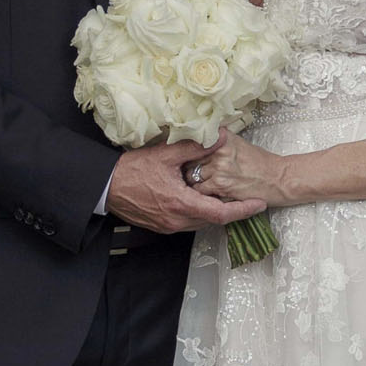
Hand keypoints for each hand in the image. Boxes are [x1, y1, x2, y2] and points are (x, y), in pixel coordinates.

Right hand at [107, 140, 263, 235]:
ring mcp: (168, 226)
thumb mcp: (166, 154)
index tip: (259, 205)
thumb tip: (219, 138)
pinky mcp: (161, 227)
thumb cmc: (133, 170)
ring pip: (200, 223)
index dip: (243, 210)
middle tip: (246, 199)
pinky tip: (199, 199)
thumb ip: (195, 147)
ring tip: (225, 197)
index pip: (221, 213)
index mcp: (182, 204)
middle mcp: (177, 220)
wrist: (106, 187)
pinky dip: (198, 213)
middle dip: (231, 210)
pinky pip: (187, 223)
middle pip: (213, 220)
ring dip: (213, 211)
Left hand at [179, 128, 291, 211]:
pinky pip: (199, 190)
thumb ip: (217, 142)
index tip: (185, 158)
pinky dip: (201, 194)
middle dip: (188, 168)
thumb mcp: (238, 144)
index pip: (193, 142)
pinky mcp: (221, 184)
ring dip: (194, 182)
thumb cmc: (261, 163)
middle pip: (189, 159)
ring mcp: (219, 167)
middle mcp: (219, 149)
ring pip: (192, 176)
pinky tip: (210, 193)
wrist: (279, 179)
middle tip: (191, 174)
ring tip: (202, 185)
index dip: (188, 153)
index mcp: (222, 137)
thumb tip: (197, 143)